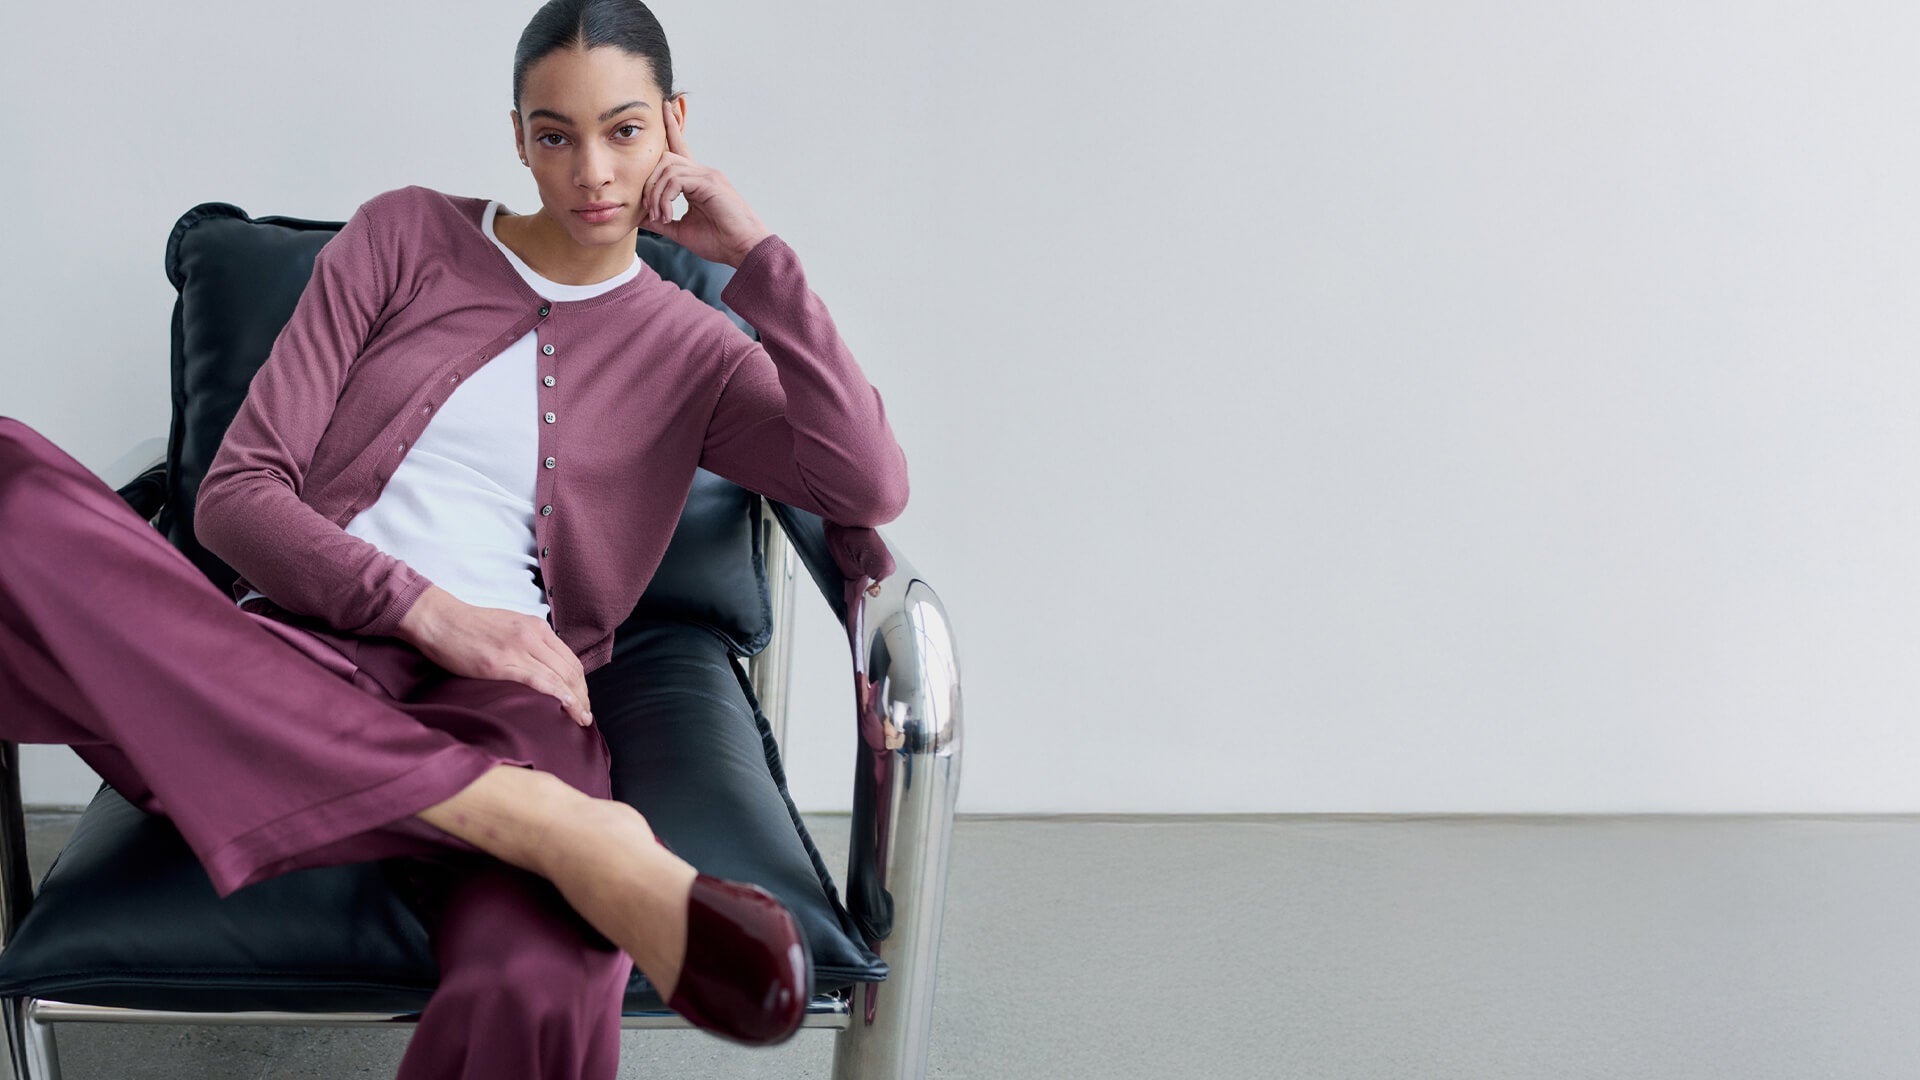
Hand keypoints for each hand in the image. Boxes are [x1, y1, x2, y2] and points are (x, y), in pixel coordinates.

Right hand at [395, 585, 594, 725]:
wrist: (440, 620)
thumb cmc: (470, 628)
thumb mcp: (509, 628)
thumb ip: (528, 644)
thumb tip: (542, 668)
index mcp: (537, 627)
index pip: (571, 659)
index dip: (581, 684)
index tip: (582, 701)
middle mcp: (533, 635)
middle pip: (571, 670)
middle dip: (582, 696)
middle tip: (584, 716)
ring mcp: (519, 648)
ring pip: (560, 677)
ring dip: (575, 701)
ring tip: (580, 720)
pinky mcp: (502, 663)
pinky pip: (539, 682)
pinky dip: (559, 697)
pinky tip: (567, 709)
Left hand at [641, 95, 773, 266]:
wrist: (744, 250)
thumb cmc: (720, 242)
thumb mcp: (682, 230)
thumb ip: (661, 220)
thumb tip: (640, 216)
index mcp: (697, 181)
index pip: (680, 148)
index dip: (671, 127)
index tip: (664, 107)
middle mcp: (703, 173)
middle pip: (665, 157)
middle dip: (649, 182)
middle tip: (649, 210)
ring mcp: (708, 175)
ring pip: (667, 168)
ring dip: (656, 194)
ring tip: (660, 216)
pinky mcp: (710, 182)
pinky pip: (676, 179)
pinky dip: (665, 197)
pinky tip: (667, 214)